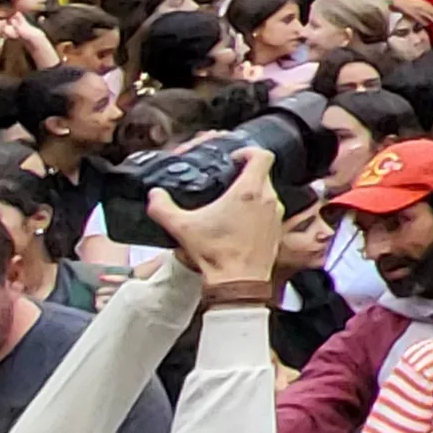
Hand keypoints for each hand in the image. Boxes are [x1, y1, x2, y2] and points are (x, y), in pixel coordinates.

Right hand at [146, 145, 284, 288]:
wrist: (239, 281)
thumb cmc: (216, 253)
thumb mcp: (181, 227)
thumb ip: (162, 207)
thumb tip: (155, 195)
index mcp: (249, 191)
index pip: (262, 155)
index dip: (248, 151)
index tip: (233, 158)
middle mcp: (268, 199)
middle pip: (262, 174)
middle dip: (244, 173)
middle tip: (226, 180)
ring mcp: (276, 215)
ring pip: (266, 193)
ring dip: (250, 194)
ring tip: (229, 202)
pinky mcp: (277, 229)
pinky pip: (269, 211)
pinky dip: (256, 211)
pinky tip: (237, 221)